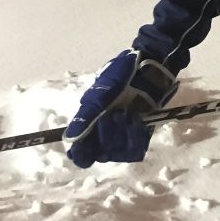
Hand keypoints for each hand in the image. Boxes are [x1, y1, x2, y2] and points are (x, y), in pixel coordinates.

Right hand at [64, 49, 176, 167]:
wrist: (149, 66)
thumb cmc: (121, 74)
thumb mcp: (100, 91)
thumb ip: (86, 117)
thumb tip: (70, 139)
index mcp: (90, 121)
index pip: (81, 151)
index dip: (81, 155)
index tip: (84, 153)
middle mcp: (105, 131)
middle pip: (100, 153)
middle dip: (105, 136)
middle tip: (113, 115)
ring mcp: (123, 133)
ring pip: (117, 153)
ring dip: (121, 136)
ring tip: (127, 115)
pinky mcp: (141, 133)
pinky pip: (136, 150)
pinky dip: (135, 138)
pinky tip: (137, 121)